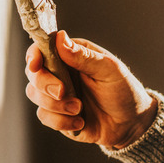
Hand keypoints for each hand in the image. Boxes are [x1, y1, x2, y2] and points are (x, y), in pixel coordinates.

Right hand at [25, 30, 157, 148]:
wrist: (130, 124)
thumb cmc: (124, 91)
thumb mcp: (109, 70)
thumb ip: (83, 56)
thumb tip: (60, 38)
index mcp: (71, 55)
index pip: (42, 48)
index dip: (34, 55)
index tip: (35, 65)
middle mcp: (60, 72)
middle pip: (33, 73)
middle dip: (44, 84)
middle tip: (63, 92)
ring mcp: (56, 94)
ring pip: (34, 95)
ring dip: (56, 105)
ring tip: (79, 109)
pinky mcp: (56, 114)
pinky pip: (44, 116)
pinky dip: (61, 121)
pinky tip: (80, 121)